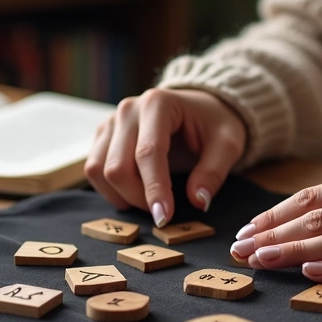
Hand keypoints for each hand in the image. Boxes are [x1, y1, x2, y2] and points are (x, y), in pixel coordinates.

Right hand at [84, 88, 246, 226]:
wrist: (200, 107)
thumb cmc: (214, 124)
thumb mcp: (227, 144)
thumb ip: (213, 172)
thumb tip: (198, 201)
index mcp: (158, 104)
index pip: (148, 153)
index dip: (155, 189)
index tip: (164, 218)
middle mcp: (128, 109)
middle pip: (117, 166)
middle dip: (138, 198)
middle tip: (163, 211)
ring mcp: (111, 121)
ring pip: (98, 170)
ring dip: (121, 195)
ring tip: (148, 201)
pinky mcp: (103, 135)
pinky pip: (93, 169)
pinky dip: (110, 189)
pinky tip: (133, 193)